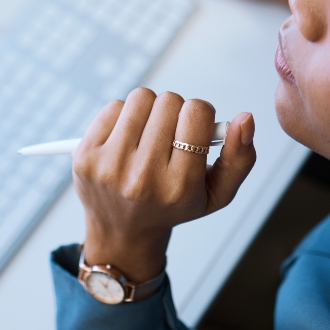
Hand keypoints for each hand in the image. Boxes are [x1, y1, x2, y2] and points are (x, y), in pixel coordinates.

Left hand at [72, 88, 257, 282]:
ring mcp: (109, 166)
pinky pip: (113, 106)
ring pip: (141, 98)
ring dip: (149, 110)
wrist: (122, 232)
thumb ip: (240, 157)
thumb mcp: (217, 193)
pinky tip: (127, 140)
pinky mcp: (84, 155)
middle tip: (170, 136)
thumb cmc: (173, 205)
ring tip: (148, 136)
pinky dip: (124, 116)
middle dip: (174, 112)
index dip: (200, 114)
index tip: (193, 131)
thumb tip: (245, 118)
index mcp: (179, 186)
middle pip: (169, 101)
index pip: (197, 112)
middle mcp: (142, 177)